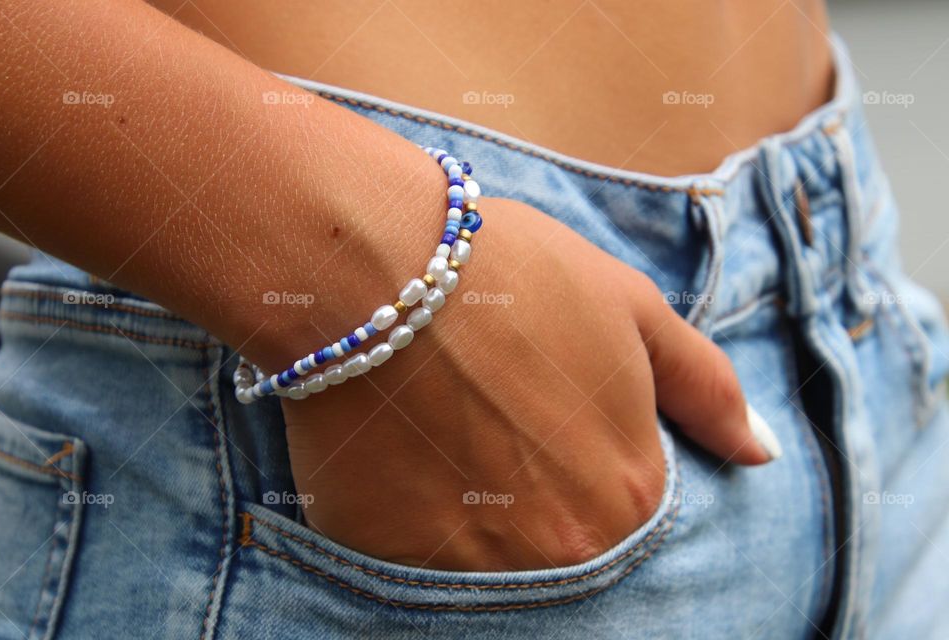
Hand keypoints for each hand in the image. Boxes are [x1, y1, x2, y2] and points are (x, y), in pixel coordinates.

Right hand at [277, 197, 778, 571]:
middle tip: (495, 420)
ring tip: (447, 428)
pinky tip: (404, 450)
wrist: (379, 267)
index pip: (633, 511)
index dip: (589, 457)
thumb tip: (762, 453)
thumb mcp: (633, 310)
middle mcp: (562, 548)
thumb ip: (708, 390)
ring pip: (493, 554)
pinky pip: (420, 555)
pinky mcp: (393, 557)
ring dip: (479, 505)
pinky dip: (416, 513)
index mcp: (630, 494)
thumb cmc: (516, 275)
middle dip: (538, 488)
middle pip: (563, 539)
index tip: (550, 417)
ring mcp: (475, 563)